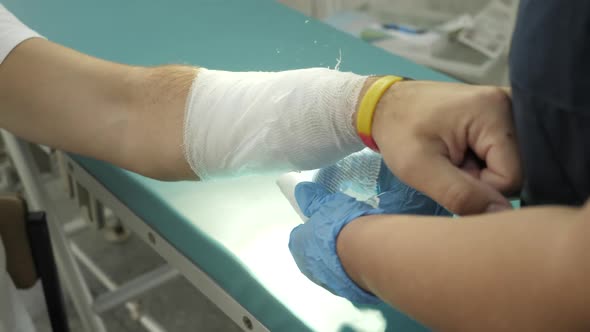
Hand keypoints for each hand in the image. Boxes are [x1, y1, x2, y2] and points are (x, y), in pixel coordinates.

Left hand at [289, 181, 382, 303]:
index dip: (312, 227)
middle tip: (342, 233)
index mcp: (297, 244)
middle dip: (325, 245)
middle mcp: (306, 266)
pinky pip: (345, 277)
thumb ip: (313, 199)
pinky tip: (363, 259)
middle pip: (313, 253)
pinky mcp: (344, 290)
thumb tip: (301, 190)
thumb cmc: (340, 224)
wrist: (364, 251)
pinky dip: (351, 270)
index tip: (325, 222)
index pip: (299, 235)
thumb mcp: (327, 203)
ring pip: (329, 268)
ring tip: (356, 246)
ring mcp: (324, 281)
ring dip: (338, 260)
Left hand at [367, 80, 520, 214]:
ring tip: (455, 155)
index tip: (449, 170)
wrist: (387, 106)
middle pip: (519, 170)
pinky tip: (464, 151)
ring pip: (514, 164)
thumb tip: (501, 215)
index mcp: (496, 110)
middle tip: (451, 162)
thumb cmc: (399, 132)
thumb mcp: (419, 168)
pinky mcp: (506, 114)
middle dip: (483, 178)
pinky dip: (485, 160)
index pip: (512, 177)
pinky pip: (508, 154)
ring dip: (483, 170)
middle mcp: (514, 103)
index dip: (479, 186)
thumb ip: (460, 194)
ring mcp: (513, 107)